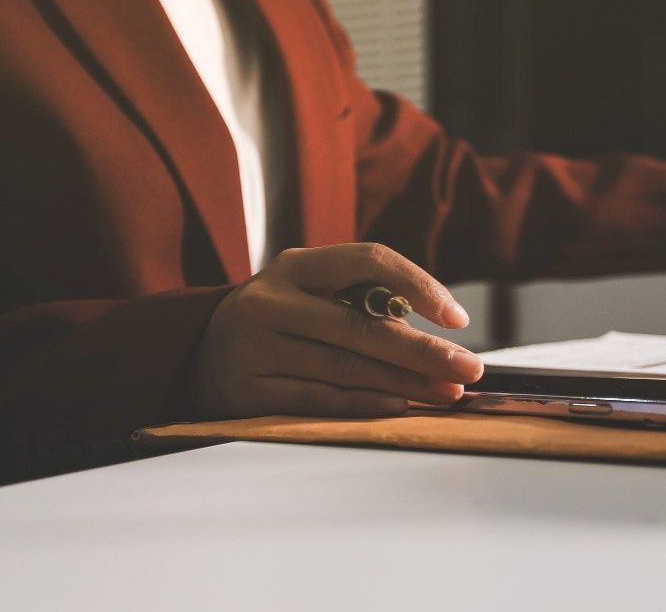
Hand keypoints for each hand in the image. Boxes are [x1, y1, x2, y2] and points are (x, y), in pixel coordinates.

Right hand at [190, 243, 481, 419]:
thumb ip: (361, 305)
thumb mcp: (308, 295)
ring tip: (446, 393)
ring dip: (403, 383)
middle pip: (361, 325)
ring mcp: (254, 346)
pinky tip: (398, 406)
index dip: (418, 284)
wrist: (197, 356)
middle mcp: (270, 300)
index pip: (368, 260)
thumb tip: (439, 342)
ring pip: (344, 366)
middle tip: (468, 368)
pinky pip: (317, 398)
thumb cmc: (279, 323)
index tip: (457, 318)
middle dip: (423, 350)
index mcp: (295, 266)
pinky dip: (363, 403)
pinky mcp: (246, 390)